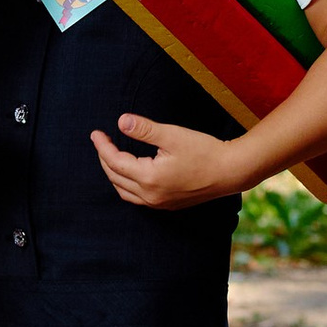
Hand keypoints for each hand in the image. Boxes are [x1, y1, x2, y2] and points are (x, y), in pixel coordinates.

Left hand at [90, 112, 243, 208]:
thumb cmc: (204, 151)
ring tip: (111, 155)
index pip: (115, 162)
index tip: (96, 133)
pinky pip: (137, 198)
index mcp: (149, 178)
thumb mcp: (172, 135)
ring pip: (124, 192)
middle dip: (104, 159)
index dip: (102, 146)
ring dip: (114, 174)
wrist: (231, 171)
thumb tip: (121, 121)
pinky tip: (130, 173)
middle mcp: (151, 195)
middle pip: (116, 178)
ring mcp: (159, 203)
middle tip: (102, 141)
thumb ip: (144, 129)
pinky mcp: (168, 205)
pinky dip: (127, 185)